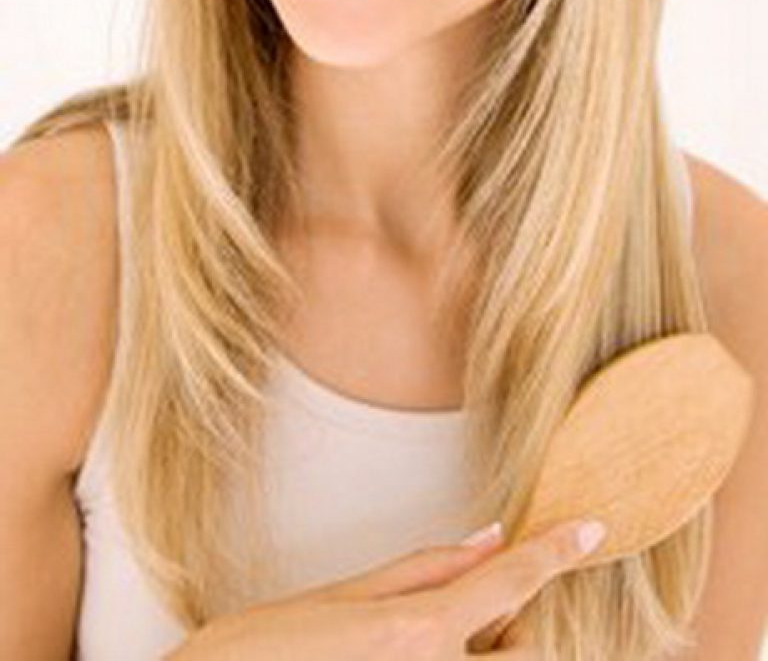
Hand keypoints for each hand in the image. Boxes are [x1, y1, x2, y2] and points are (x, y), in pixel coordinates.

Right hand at [165, 518, 603, 658]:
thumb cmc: (260, 649)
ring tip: (438, 639)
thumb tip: (488, 539)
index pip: (511, 583)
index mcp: (417, 632)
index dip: (557, 551)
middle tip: (481, 612)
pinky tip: (419, 655)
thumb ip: (424, 570)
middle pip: (530, 656)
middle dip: (522, 630)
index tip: (593, 529)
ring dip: (492, 656)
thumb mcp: (341, 594)